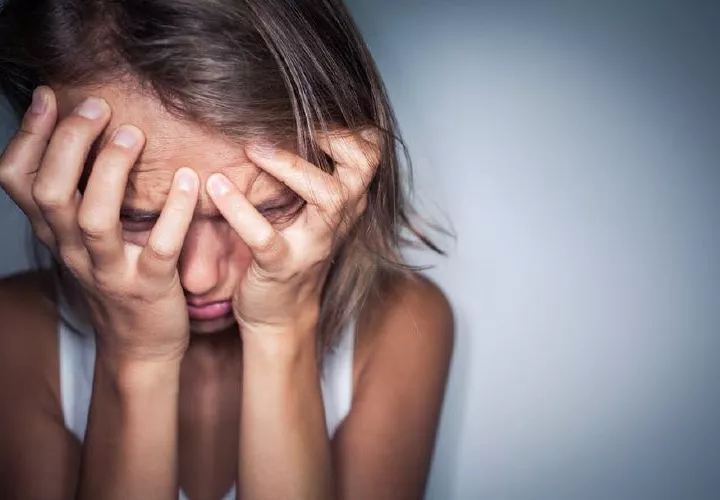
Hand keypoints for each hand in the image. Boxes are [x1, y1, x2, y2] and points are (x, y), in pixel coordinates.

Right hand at [0, 87, 199, 362]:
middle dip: (69, 143)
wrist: (140, 345)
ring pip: (94, 219)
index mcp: (55, 233)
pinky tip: (188, 180)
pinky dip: (174, 212)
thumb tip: (76, 133)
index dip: (28, 137)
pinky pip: (159, 248)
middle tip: (97, 107)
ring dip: (110, 172)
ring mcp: (110, 271)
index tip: (50, 97)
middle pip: (51, 192)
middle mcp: (73, 251)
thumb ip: (76, 195)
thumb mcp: (82, 239)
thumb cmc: (116, 278)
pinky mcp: (150, 287)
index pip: (18, 181)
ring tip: (132, 135)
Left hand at [206, 131, 379, 344]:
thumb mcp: (306, 211)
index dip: (351, 126)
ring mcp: (314, 244)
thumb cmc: (289, 251)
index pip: (370, 153)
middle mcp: (338, 219)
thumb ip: (308, 173)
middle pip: (363, 167)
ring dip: (290, 167)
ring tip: (252, 149)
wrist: (279, 315)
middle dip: (333, 137)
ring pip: (328, 197)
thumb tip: (282, 117)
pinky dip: (240, 210)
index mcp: (345, 202)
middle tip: (291, 120)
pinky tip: (217, 187)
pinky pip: (266, 236)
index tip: (313, 108)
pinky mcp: (282, 266)